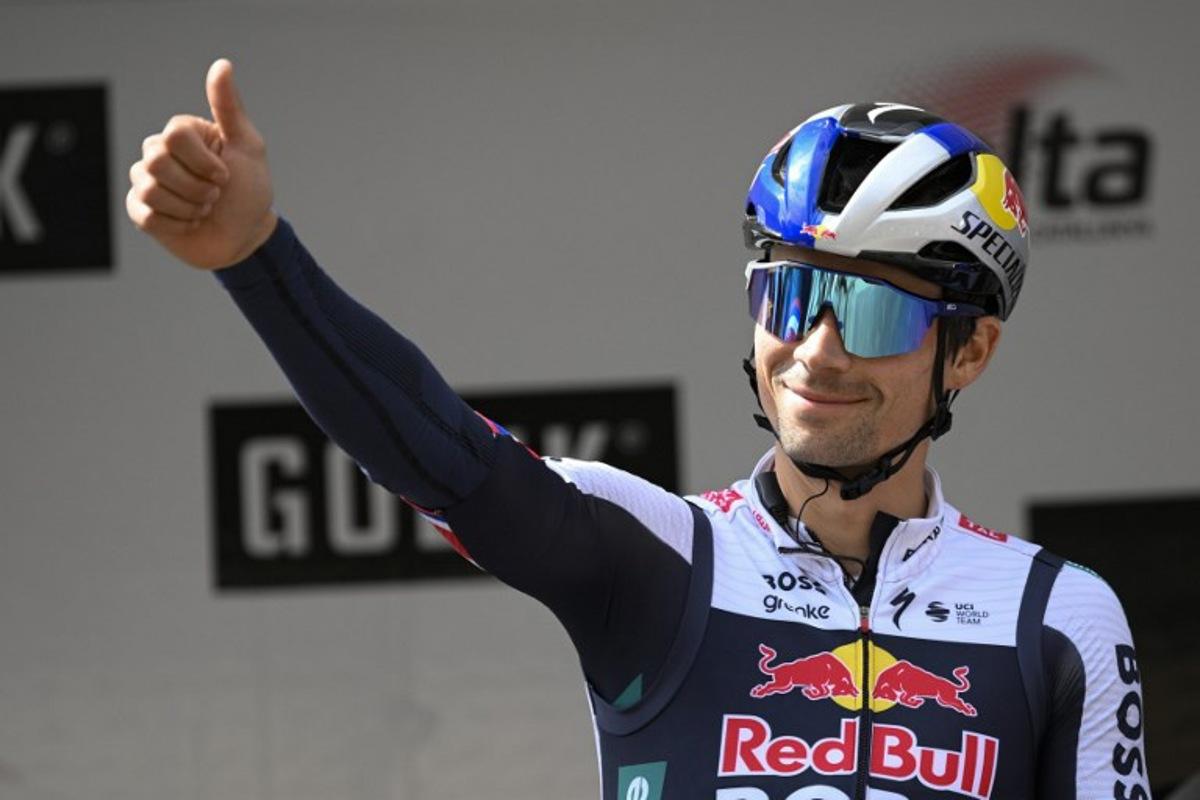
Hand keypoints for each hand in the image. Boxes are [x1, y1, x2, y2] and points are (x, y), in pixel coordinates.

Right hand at [127, 58, 276, 269]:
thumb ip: (230, 108)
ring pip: (151, 191)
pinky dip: (177, 224)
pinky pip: (147, 215)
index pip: (174, 137)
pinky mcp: (140, 211)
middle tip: (214, 195)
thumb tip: (222, 64)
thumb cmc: (250, 190)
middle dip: (196, 187)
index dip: (203, 162)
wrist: (246, 236)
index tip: (225, 175)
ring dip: (189, 207)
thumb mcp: (248, 147)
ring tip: (203, 209)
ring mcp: (146, 181)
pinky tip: (190, 223)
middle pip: (156, 162)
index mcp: (182, 134)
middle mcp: (158, 152)